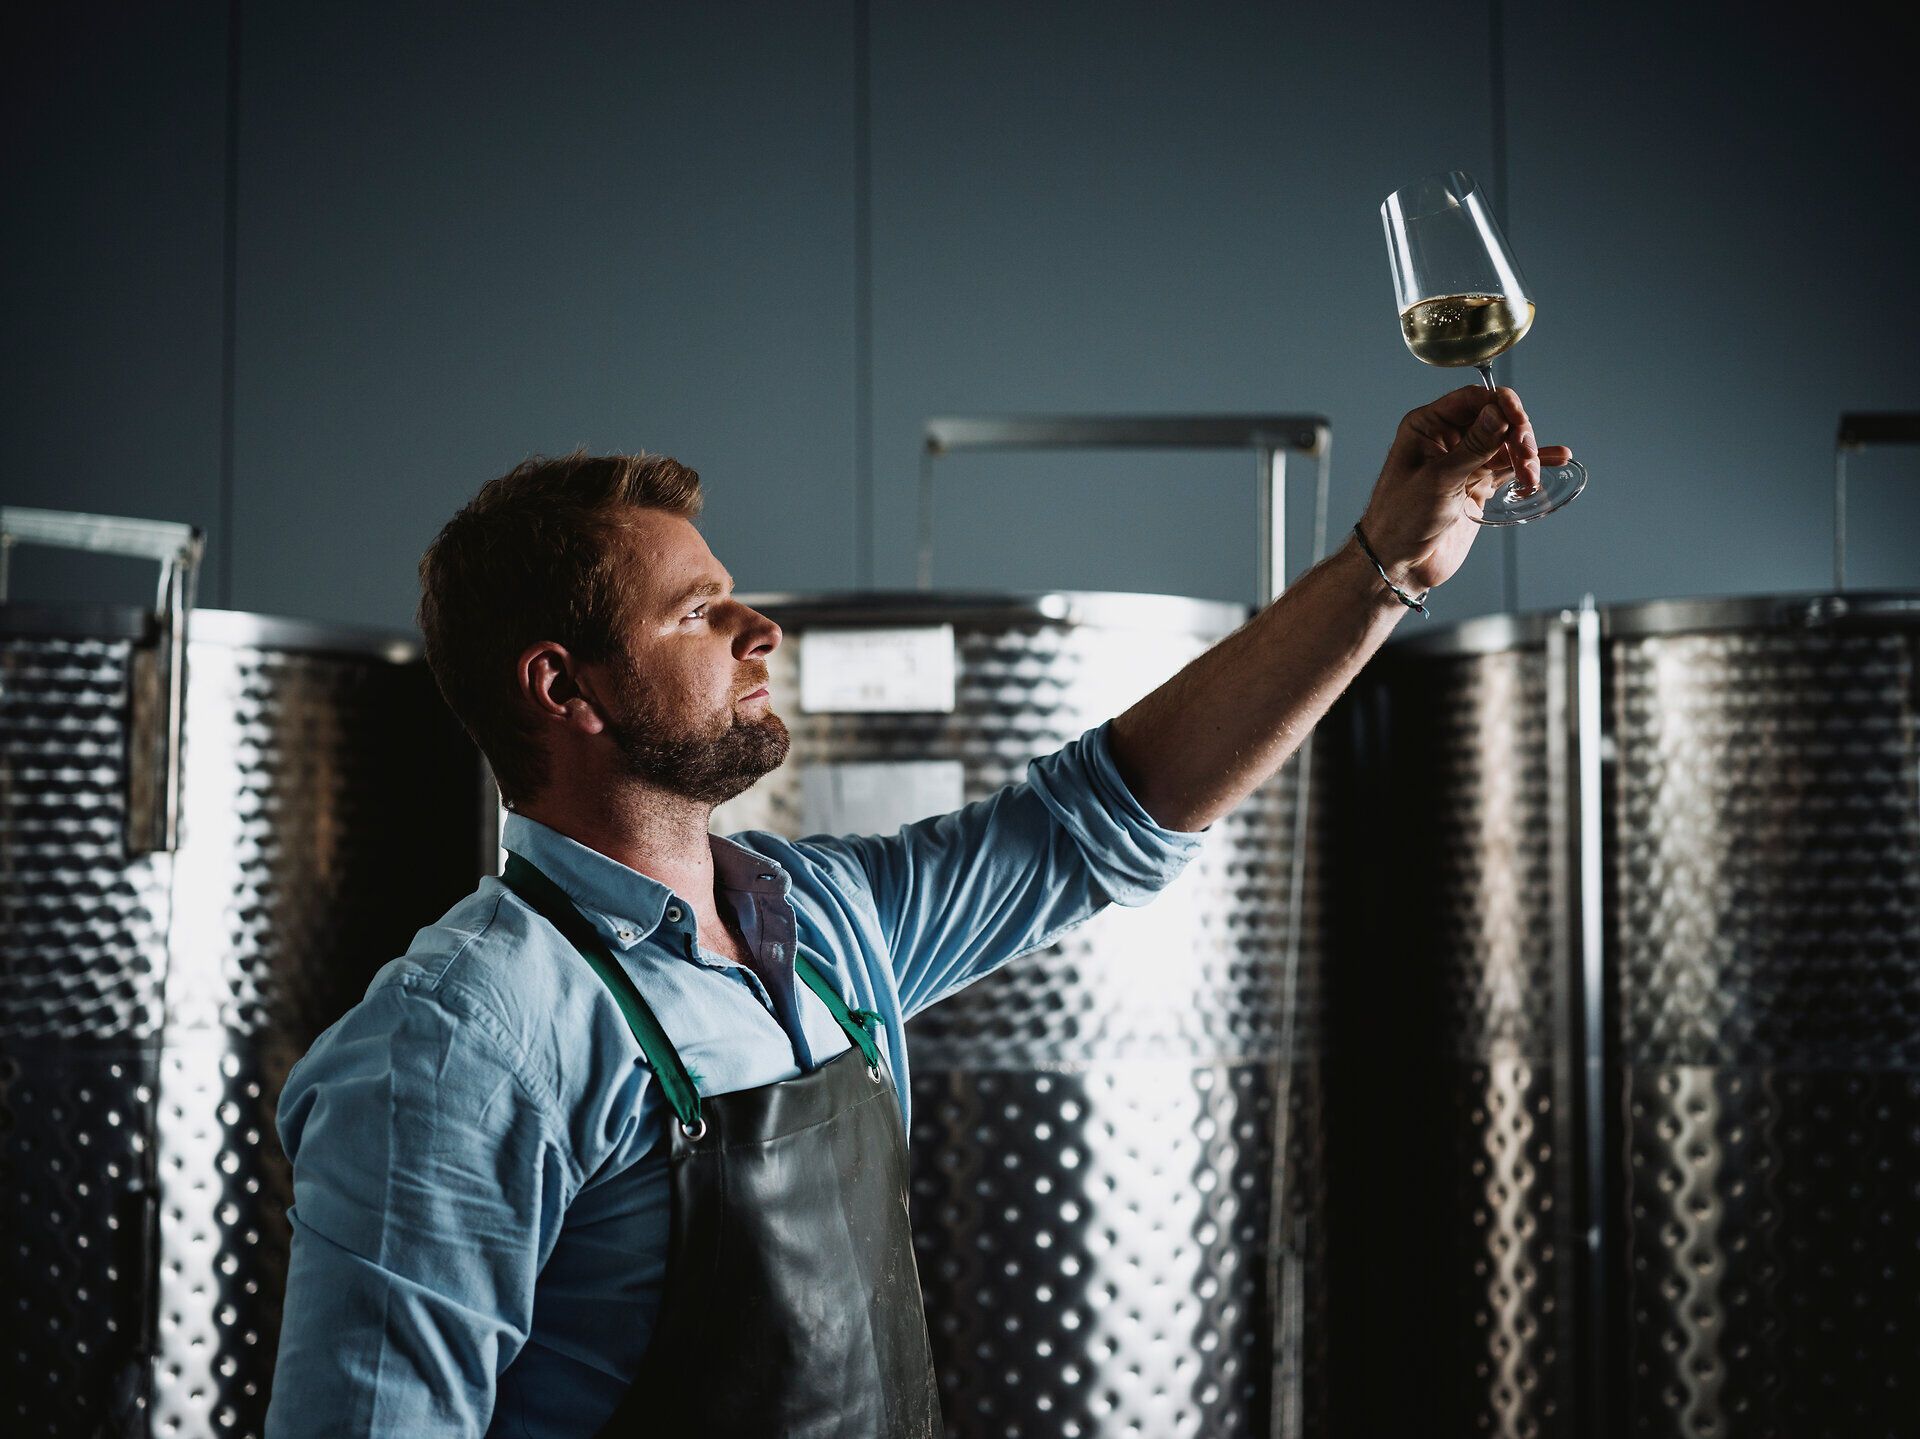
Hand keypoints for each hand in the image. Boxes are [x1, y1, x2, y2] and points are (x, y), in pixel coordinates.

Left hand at [1356, 386, 1573, 594]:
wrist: (1399, 564)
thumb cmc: (1401, 521)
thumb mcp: (1439, 480)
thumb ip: (1473, 447)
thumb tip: (1499, 412)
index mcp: (1427, 427)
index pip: (1472, 399)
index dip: (1501, 405)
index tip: (1519, 423)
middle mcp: (1446, 439)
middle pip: (1495, 418)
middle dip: (1516, 433)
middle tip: (1525, 455)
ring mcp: (1464, 461)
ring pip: (1505, 442)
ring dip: (1525, 453)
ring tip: (1531, 475)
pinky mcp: (1477, 484)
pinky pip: (1509, 466)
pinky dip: (1530, 463)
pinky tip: (1556, 458)